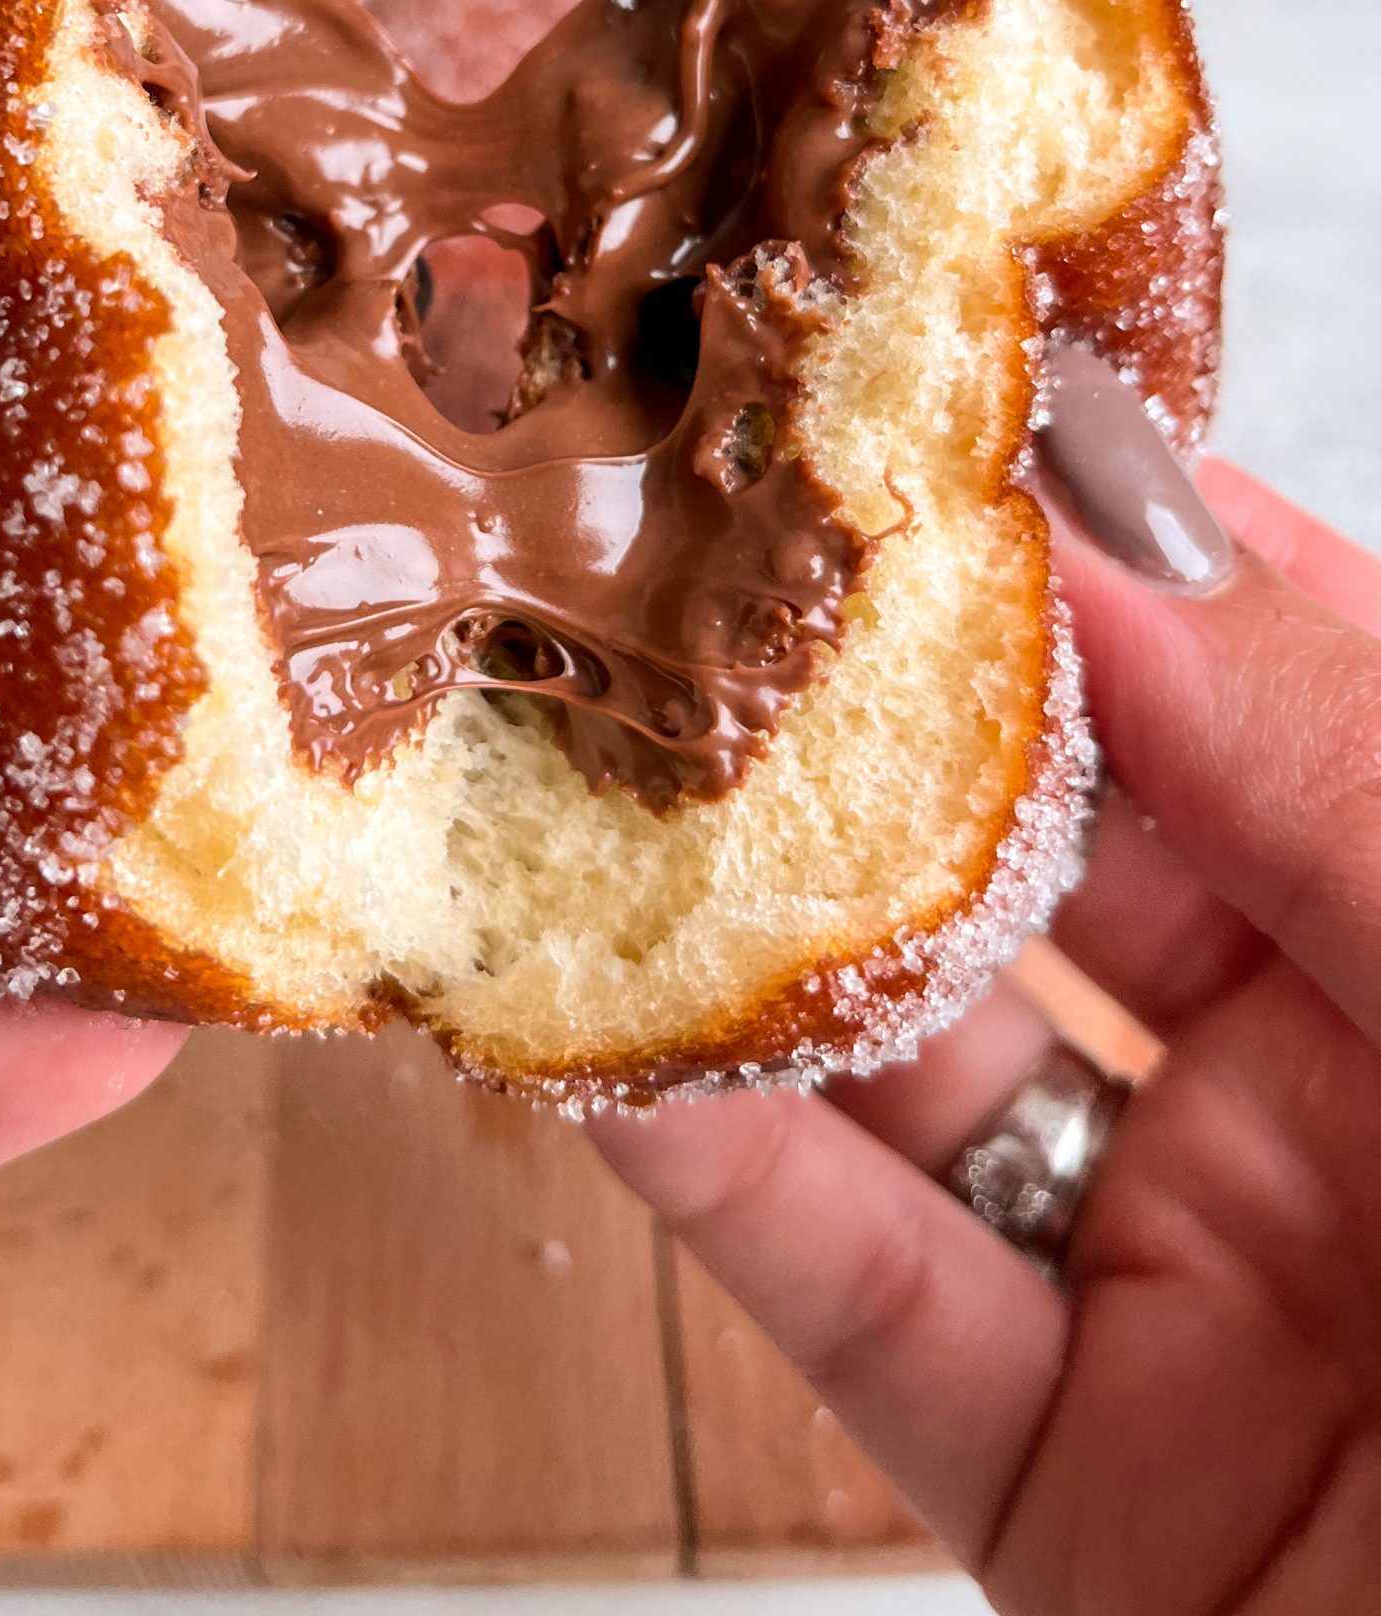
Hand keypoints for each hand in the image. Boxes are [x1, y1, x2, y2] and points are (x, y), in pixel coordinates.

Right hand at [595, 366, 1380, 1613]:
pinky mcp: (1077, 1482)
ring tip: (584, 766)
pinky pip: (867, 1298)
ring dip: (752, 929)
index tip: (931, 405)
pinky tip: (593, 1034)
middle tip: (695, 560)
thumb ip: (1358, 797)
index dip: (1116, 537)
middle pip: (1067, 854)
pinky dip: (718, 1171)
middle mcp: (1347, 1087)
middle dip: (882, 711)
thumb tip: (1124, 553)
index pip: (1283, 675)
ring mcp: (1207, 1282)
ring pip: (928, 1062)